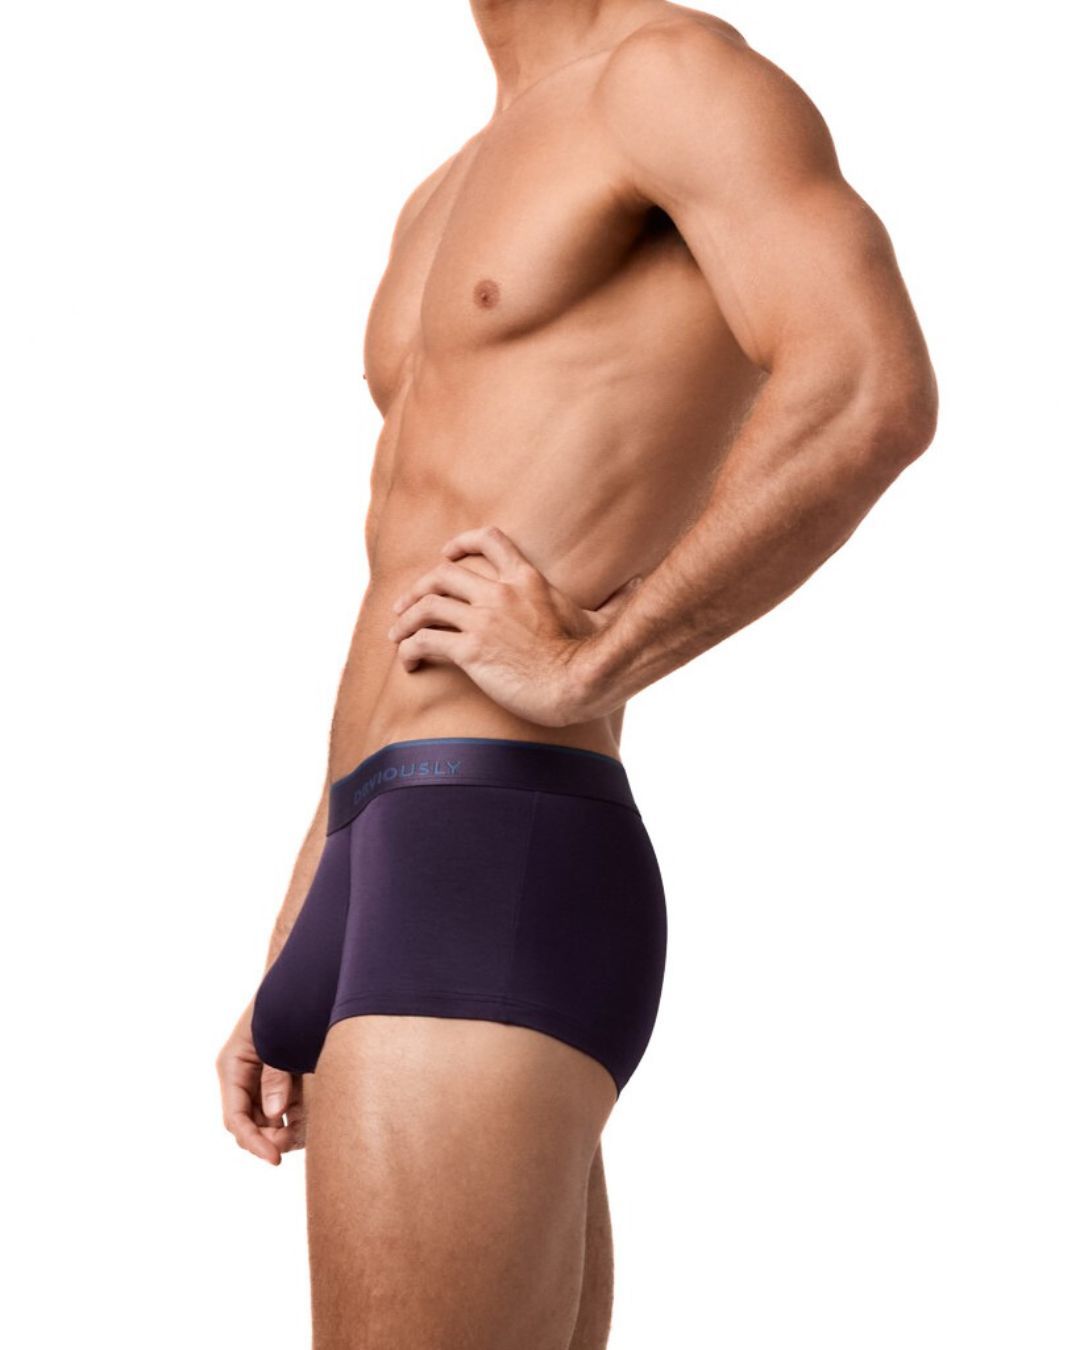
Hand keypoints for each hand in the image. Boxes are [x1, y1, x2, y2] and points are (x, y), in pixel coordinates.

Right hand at [216, 1002, 304, 1164]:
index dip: (253, 1141)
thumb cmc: (282, 1006)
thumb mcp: (276, 1039)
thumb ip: (275, 1075)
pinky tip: (311, 1124)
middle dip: (269, 1139)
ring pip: (266, 1122)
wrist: (298, 984)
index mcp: (232, 1067)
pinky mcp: (279, 1081)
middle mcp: (242, 1079)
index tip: (274, 1158)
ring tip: (306, 1134)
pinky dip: (294, 1121)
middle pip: (249, 1125)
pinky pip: (283, 1111)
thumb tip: (273, 1113)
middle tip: (293, 1144)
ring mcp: (260, 1081)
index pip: (235, 1118)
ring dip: (283, 1133)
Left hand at [387, 525, 640, 726]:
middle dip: (419, 587)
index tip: (446, 555)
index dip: (460, 544)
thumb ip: (616, 598)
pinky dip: (409, 649)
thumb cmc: (593, 656)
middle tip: (406, 606)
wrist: (579, 684)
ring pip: (427, 605)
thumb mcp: (603, 617)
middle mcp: (500, 592)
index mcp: (528, 579)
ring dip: (406, 619)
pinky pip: (426, 641)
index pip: (489, 541)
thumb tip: (640, 583)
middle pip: (443, 573)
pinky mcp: (471, 651)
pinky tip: (408, 663)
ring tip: (397, 635)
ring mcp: (484, 620)